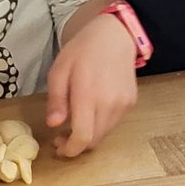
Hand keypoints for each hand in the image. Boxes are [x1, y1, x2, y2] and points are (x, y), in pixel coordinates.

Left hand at [46, 15, 139, 157]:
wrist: (115, 35)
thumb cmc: (83, 50)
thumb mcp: (59, 70)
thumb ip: (56, 99)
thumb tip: (53, 124)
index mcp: (88, 95)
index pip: (83, 137)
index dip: (70, 149)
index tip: (58, 147)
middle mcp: (109, 104)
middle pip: (94, 141)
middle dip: (76, 145)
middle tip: (62, 136)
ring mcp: (123, 104)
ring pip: (104, 134)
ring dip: (89, 135)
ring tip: (77, 121)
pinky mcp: (131, 102)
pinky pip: (113, 123)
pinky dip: (100, 124)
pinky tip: (93, 109)